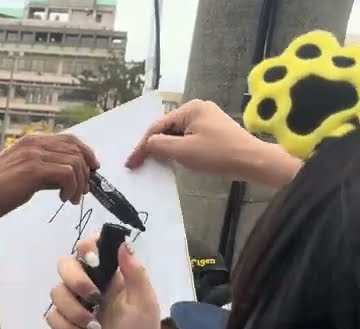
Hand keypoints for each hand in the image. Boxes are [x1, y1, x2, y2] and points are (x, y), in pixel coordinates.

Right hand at [0, 133, 99, 218]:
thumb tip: (67, 178)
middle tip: (82, 191)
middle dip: (86, 172)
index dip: (86, 153)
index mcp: (31, 141)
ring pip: (75, 162)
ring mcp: (34, 155)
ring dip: (79, 183)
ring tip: (72, 198)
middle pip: (76, 150)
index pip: (69, 139)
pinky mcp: (34, 170)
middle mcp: (34, 143)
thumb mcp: (23, 174)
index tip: (92, 170)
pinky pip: (67, 174)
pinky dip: (71, 188)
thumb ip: (45, 171)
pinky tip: (63, 198)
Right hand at [45, 235, 159, 328]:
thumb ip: (135, 273)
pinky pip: (51, 316)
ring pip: (56, 292)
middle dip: (75, 279)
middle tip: (92, 296)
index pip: (92, 249)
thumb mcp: (145, 305)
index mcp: (112, 279)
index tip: (90, 257)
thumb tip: (123, 243)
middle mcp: (90, 288)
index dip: (87, 247)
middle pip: (66, 265)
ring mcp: (75, 306)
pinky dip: (66, 328)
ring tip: (92, 328)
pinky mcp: (62, 325)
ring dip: (74, 311)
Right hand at [124, 99, 300, 187]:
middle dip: (154, 146)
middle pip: (167, 129)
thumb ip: (158, 146)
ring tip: (155, 163)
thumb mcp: (183, 151)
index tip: (131, 163)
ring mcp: (207, 119)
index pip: (158, 127)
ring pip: (177, 134)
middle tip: (140, 164)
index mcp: (190, 108)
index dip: (142, 146)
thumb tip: (146, 145)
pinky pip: (188, 138)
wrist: (252, 161)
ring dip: (166, 149)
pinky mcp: (214, 130)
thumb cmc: (218, 154)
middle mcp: (198, 109)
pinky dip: (179, 149)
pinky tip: (175, 160)